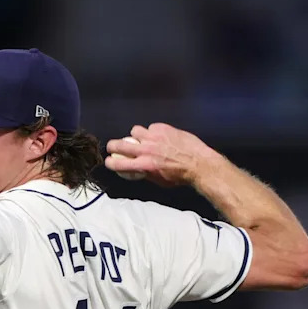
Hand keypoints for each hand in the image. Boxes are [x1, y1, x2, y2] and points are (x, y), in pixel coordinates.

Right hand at [105, 123, 223, 187]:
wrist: (198, 163)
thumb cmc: (180, 176)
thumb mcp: (160, 181)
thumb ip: (146, 173)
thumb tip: (138, 170)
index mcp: (143, 165)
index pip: (118, 164)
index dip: (110, 163)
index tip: (109, 162)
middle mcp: (145, 150)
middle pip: (120, 144)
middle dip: (113, 146)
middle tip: (113, 147)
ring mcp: (154, 137)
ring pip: (135, 131)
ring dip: (136, 136)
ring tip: (142, 139)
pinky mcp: (163, 128)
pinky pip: (151, 127)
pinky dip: (153, 132)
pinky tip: (160, 136)